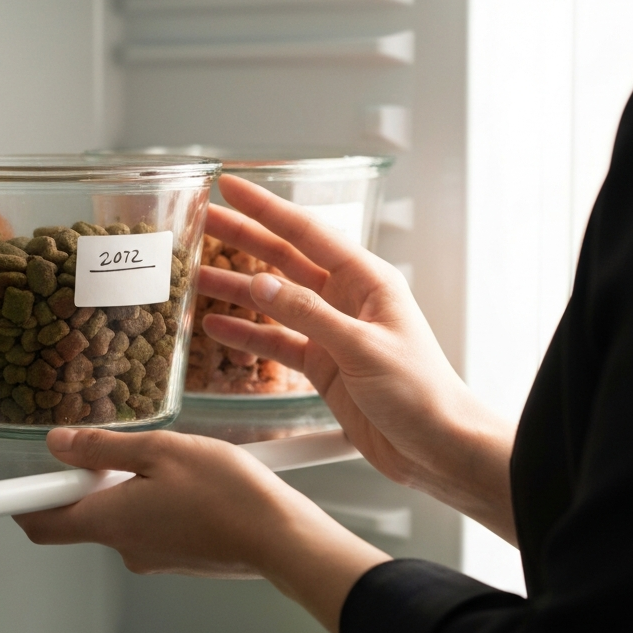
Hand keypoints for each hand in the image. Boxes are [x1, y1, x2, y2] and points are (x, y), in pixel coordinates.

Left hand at [15, 428, 388, 632]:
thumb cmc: (226, 492)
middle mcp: (123, 546)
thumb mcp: (160, 451)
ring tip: (169, 459)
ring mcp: (152, 557)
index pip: (40, 524)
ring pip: (120, 516)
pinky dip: (155, 501)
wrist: (282, 540)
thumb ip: (103, 448)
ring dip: (129, 487)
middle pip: (81, 516)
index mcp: (109, 520)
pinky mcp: (177, 557)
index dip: (19, 503)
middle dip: (89, 481)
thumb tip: (57, 445)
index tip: (10, 482)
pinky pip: (150, 525)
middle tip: (119, 447)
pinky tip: (190, 481)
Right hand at [199, 175, 516, 540]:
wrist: (437, 447)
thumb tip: (262, 284)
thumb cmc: (423, 393)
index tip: (229, 186)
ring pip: (274, 301)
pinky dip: (246, 335)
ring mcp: (333, 333)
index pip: (306, 232)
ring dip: (235, 289)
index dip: (265, 208)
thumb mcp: (363, 347)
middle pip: (284, 260)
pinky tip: (217, 327)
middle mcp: (347, 300)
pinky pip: (276, 343)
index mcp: (367, 281)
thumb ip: (309, 315)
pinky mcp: (324, 366)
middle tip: (202, 222)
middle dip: (241, 240)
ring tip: (194, 276)